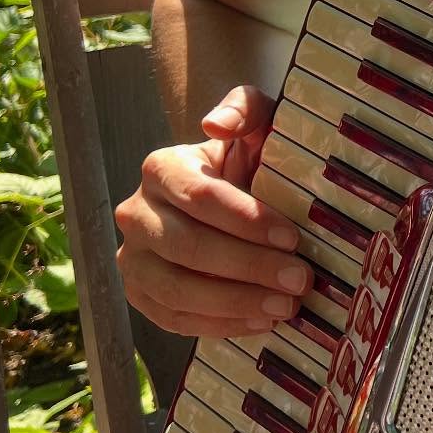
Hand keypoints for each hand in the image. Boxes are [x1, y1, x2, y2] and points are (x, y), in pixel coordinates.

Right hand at [114, 85, 310, 337]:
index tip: (293, 237)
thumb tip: (216, 122)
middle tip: (300, 278)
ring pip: (177, 289)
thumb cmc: (246, 159)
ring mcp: (133, 258)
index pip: (201, 197)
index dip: (247, 220)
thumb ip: (244, 108)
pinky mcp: (140, 295)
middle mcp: (136, 213)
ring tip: (286, 305)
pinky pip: (173, 318)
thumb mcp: (255, 123)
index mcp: (161, 168)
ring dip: (236, 302)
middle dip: (249, 266)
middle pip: (188, 246)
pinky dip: (219, 324)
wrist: (226, 194)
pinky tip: (261, 321)